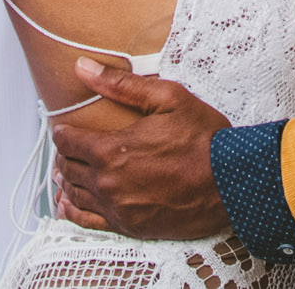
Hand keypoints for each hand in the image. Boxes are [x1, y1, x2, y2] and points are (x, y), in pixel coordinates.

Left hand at [50, 57, 231, 238]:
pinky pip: (88, 222)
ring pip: (74, 195)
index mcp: (112, 151)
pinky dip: (72, 212)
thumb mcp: (168, 98)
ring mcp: (118, 208)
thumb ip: (121, 84)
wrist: (231, 184)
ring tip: (65, 172)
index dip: (63, 131)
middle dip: (64, 155)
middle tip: (67, 147)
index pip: (68, 141)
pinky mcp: (130, 227)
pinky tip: (67, 204)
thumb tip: (83, 68)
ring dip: (66, 181)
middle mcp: (108, 183)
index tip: (64, 127)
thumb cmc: (205, 140)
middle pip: (68, 168)